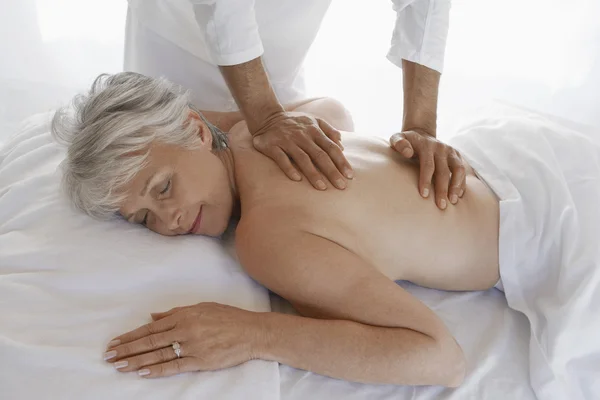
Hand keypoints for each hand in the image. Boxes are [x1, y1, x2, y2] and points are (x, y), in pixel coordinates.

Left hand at [103, 302, 264, 377]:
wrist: (251, 331)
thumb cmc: (228, 317)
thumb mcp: (202, 308)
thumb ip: (176, 312)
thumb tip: (153, 316)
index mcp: (184, 315)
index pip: (151, 328)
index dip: (131, 336)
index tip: (115, 342)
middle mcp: (185, 329)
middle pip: (150, 341)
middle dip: (127, 349)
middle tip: (108, 356)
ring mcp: (192, 346)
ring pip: (158, 354)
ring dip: (136, 361)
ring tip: (118, 366)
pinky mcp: (201, 361)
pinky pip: (175, 366)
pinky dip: (157, 369)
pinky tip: (143, 372)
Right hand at [252, 111, 353, 189]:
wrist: (267, 116)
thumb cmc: (295, 122)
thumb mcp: (313, 120)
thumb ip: (329, 130)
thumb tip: (342, 145)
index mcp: (314, 130)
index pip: (331, 147)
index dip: (341, 162)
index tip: (349, 176)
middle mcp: (302, 136)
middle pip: (320, 155)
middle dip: (332, 171)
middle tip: (341, 186)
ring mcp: (287, 141)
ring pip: (302, 158)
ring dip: (313, 173)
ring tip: (322, 187)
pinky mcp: (272, 146)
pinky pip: (281, 158)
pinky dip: (289, 168)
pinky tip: (297, 179)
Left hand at [390, 130, 465, 209]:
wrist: (421, 133)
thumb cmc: (406, 142)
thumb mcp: (398, 138)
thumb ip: (399, 143)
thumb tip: (407, 153)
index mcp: (426, 145)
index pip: (428, 165)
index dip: (426, 180)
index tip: (424, 195)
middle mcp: (440, 147)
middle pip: (443, 171)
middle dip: (442, 189)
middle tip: (441, 206)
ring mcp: (450, 151)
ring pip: (458, 169)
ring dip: (457, 186)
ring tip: (452, 202)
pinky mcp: (456, 155)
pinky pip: (463, 170)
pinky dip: (462, 183)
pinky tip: (458, 196)